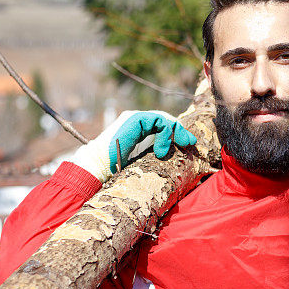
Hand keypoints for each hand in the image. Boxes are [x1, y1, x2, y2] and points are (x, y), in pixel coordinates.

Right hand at [71, 111, 196, 181]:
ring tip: (178, 147)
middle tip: (190, 142)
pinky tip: (163, 151)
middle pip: (165, 119)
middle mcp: (137, 121)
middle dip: (179, 130)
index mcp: (138, 130)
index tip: (188, 144)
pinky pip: (157, 121)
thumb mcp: (142, 160)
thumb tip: (173, 159)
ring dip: (174, 132)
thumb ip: (154, 153)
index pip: (162, 125)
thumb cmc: (117, 170)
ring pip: (163, 118)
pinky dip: (165, 134)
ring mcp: (134, 118)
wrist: (97, 167)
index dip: (176, 133)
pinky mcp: (134, 119)